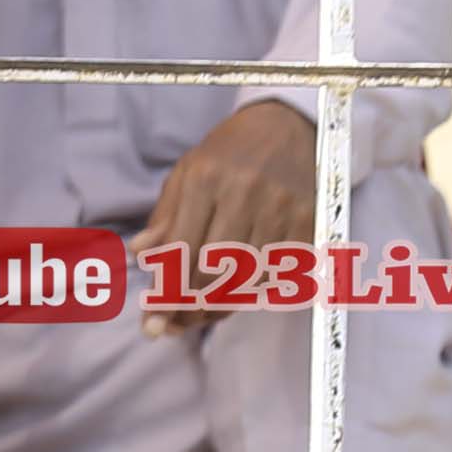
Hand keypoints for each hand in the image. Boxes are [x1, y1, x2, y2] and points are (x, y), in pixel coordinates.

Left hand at [139, 98, 321, 324]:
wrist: (288, 125)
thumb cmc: (228, 152)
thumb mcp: (186, 172)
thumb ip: (165, 217)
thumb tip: (141, 255)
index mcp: (206, 179)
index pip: (182, 250)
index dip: (166, 291)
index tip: (150, 318)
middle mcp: (245, 194)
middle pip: (215, 271)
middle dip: (189, 308)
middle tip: (170, 326)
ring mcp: (282, 208)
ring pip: (248, 279)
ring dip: (220, 307)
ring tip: (196, 318)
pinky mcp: (310, 221)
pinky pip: (281, 273)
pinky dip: (256, 294)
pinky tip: (234, 300)